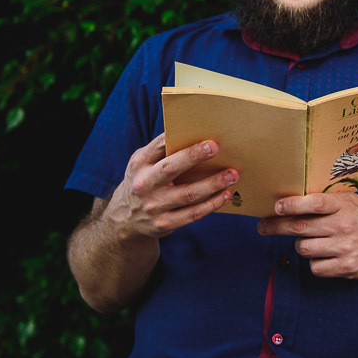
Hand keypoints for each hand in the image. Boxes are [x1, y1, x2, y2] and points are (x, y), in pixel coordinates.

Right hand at [106, 133, 236, 239]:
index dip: (176, 139)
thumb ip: (162, 151)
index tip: (199, 134)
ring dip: (213, 184)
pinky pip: (193, 214)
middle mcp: (144, 184)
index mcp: (139, 164)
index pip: (158, 148)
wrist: (125, 220)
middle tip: (215, 147)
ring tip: (232, 175)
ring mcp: (154, 206)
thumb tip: (196, 134)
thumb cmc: (144, 181)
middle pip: (170, 169)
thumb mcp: (143, 164)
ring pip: (188, 194)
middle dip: (193, 157)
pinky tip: (226, 195)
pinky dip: (212, 204)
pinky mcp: (164, 224)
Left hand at [258, 192, 357, 277]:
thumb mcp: (348, 202)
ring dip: (302, 245)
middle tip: (263, 226)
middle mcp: (345, 225)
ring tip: (313, 241)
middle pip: (301, 228)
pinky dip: (314, 262)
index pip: (316, 203)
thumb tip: (287, 201)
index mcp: (344, 206)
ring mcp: (346, 248)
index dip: (293, 205)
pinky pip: (315, 267)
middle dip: (277, 227)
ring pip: (304, 249)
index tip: (277, 207)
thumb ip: (324, 200)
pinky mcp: (347, 267)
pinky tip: (325, 255)